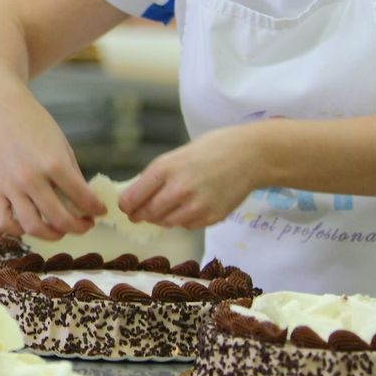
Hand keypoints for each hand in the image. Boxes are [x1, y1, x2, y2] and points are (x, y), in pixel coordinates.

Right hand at [0, 94, 105, 240]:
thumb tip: (84, 202)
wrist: (1, 110)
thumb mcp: (62, 145)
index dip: (96, 208)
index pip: (82, 198)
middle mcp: (31, 178)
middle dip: (79, 227)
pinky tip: (29, 225)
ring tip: (60, 230)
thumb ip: (72, 175)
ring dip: (52, 235)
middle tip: (86, 224)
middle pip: (60, 218)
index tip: (100, 211)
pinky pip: (4, 222)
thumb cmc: (35, 125)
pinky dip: (17, 231)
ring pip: (32, 226)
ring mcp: (11, 186)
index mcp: (53, 163)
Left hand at [119, 125, 261, 228]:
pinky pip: (188, 225)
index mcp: (165, 168)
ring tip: (165, 209)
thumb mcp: (177, 156)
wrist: (249, 156)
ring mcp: (196, 206)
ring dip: (162, 219)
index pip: (134, 197)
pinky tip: (188, 208)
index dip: (127, 205)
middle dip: (141, 215)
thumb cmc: (211, 149)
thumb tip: (137, 194)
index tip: (125, 207)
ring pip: (167, 223)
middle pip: (148, 213)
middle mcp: (178, 189)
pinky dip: (183, 220)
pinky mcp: (211, 217)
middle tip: (138, 215)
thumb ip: (157, 176)